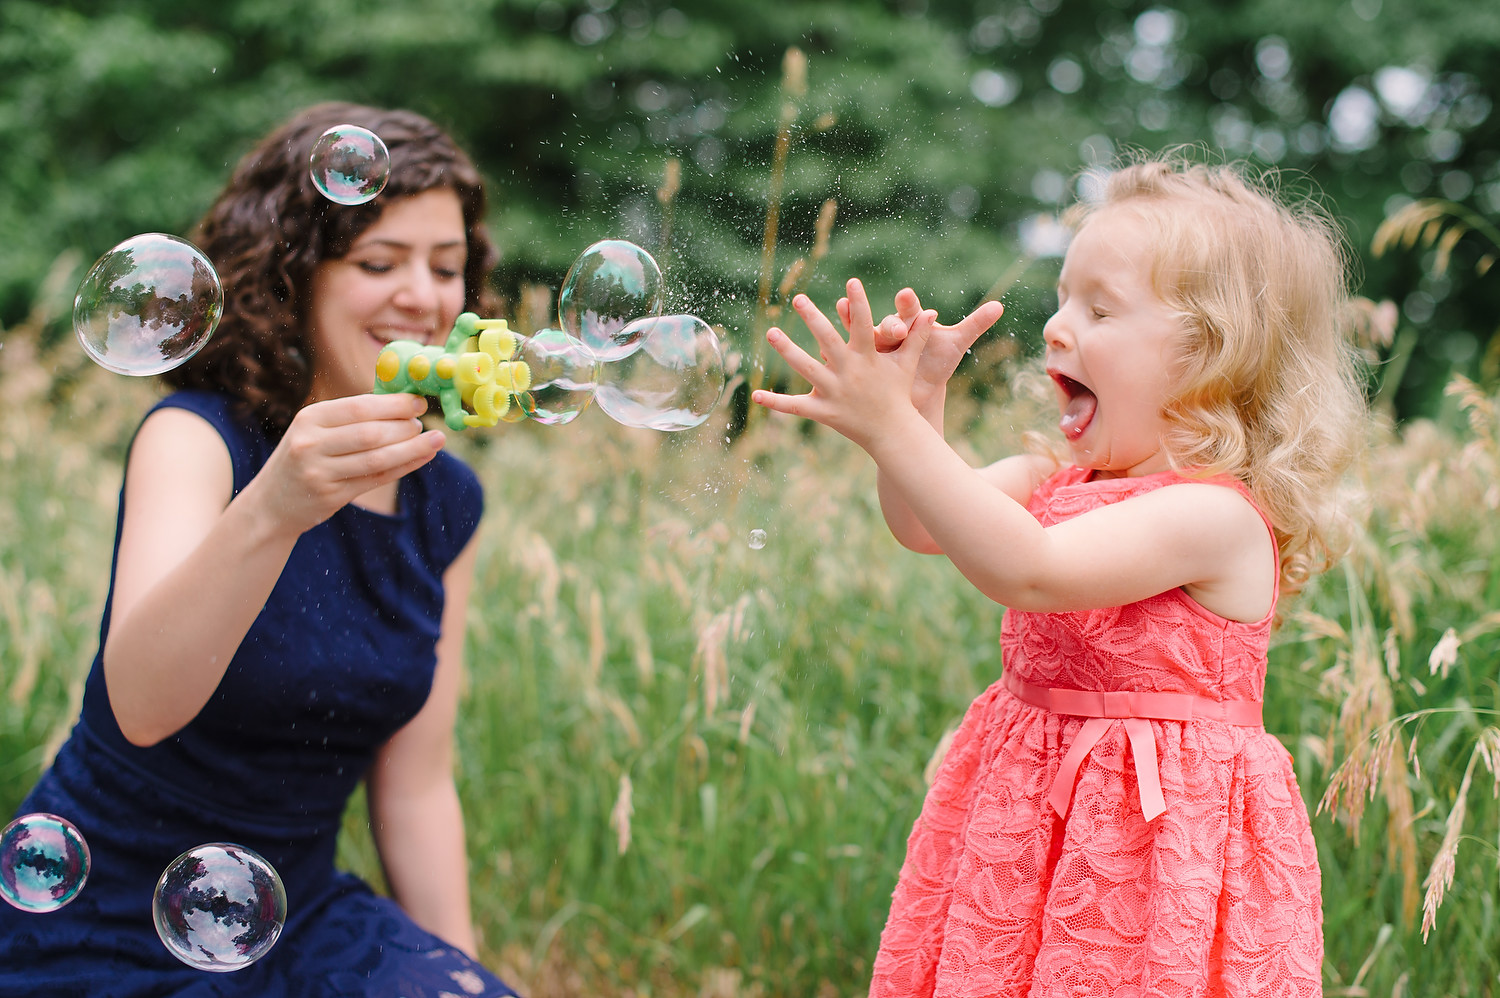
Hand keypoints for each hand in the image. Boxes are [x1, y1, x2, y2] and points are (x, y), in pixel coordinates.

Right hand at [250, 393, 443, 536]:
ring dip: (412, 448)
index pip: (360, 407)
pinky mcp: (331, 495)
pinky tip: (422, 458)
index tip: (419, 403)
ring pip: (377, 458)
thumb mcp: (315, 429)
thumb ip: (352, 416)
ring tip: (434, 440)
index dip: (394, 404)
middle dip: (404, 427)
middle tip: (424, 425)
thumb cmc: (305, 457)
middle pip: (371, 433)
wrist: (272, 503)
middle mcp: (311, 443)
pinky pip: (376, 478)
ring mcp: (320, 472)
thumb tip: (402, 400)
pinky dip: (404, 467)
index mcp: (310, 418)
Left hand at [752, 279, 933, 450]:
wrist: (893, 434)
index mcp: (868, 357)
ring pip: (806, 367)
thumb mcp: (906, 364)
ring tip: (771, 332)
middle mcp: (849, 372)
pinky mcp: (823, 412)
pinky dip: (776, 402)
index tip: (851, 281)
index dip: (858, 303)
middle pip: (827, 340)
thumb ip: (916, 337)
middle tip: (798, 298)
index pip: (864, 325)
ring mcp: (834, 392)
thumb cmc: (898, 395)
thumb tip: (931, 312)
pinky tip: (757, 395)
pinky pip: (795, 407)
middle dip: (813, 318)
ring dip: (787, 350)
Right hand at [839, 288, 1003, 412]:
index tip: (907, 296)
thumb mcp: (956, 344)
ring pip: (862, 331)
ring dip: (850, 318)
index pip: (911, 311)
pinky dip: (834, 347)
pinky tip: (821, 344)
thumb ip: (975, 323)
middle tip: (893, 327)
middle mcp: (891, 332)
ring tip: (842, 306)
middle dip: (888, 325)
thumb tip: (1001, 305)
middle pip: (887, 324)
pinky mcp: (862, 360)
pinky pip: (848, 350)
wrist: (920, 389)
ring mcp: (874, 345)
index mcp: (912, 324)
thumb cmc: (936, 363)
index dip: (908, 305)